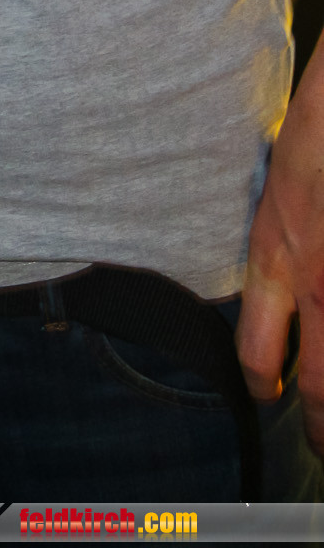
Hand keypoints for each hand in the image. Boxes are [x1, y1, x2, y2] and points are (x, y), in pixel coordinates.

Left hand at [237, 86, 323, 453]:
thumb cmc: (319, 131)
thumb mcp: (286, 188)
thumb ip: (287, 243)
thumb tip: (295, 281)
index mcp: (277, 254)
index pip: (258, 349)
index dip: (262, 381)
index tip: (268, 393)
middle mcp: (318, 282)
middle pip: (322, 388)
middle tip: (323, 444)